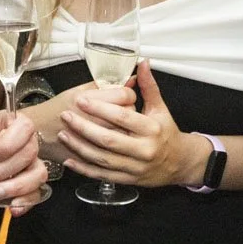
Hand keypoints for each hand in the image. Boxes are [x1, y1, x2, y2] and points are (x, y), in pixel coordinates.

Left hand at [0, 112, 49, 213]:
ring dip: (16, 187)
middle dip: (6, 170)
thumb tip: (4, 149)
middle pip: (31, 155)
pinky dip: (25, 203)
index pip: (26, 129)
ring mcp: (22, 165)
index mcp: (9, 124)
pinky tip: (12, 208)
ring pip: (37, 176)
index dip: (10, 145)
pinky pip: (34, 194)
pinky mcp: (19, 185)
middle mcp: (21, 143)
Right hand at [29, 81, 134, 156]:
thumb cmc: (56, 109)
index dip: (127, 93)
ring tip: (112, 122)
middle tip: (116, 108)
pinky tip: (109, 137)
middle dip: (126, 110)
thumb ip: (105, 85)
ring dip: (124, 127)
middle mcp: (95, 121)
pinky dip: (116, 145)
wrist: (39, 132)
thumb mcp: (78, 90)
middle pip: (129, 114)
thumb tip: (130, 81)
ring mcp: (96, 141)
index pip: (126, 95)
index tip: (123, 95)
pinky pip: (116, 151)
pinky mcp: (95, 156)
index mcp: (91, 101)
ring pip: (126, 133)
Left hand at [58, 62, 207, 186]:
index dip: (100, 108)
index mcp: (151, 129)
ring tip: (64, 134)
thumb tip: (143, 63)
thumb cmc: (166, 132)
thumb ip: (148, 86)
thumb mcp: (160, 108)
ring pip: (102, 159)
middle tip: (67, 115)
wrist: (179, 163)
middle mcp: (144, 150)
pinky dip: (85, 169)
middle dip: (84, 127)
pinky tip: (70, 159)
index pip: (122, 118)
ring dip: (80, 147)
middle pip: (109, 140)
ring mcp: (135, 167)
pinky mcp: (128, 180)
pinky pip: (102, 176)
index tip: (82, 100)